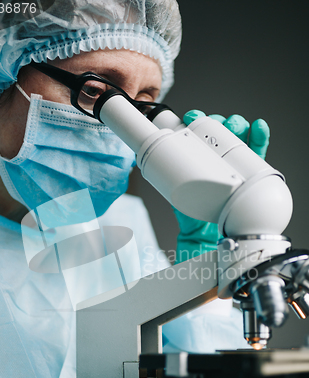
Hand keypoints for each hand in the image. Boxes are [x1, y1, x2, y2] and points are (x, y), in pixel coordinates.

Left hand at [174, 110, 269, 262]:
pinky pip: (258, 149)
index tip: (190, 118)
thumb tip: (144, 158)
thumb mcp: (173, 188)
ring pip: (238, 134)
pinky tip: (258, 127)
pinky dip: (260, 136)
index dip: (195, 119)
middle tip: (211, 123)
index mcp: (197, 153)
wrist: (204, 231)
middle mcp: (215, 153)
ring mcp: (234, 159)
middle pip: (219, 127)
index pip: (198, 129)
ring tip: (233, 126)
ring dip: (236, 124)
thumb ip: (164, 173)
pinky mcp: (250, 168)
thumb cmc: (189, 208)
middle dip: (216, 120)